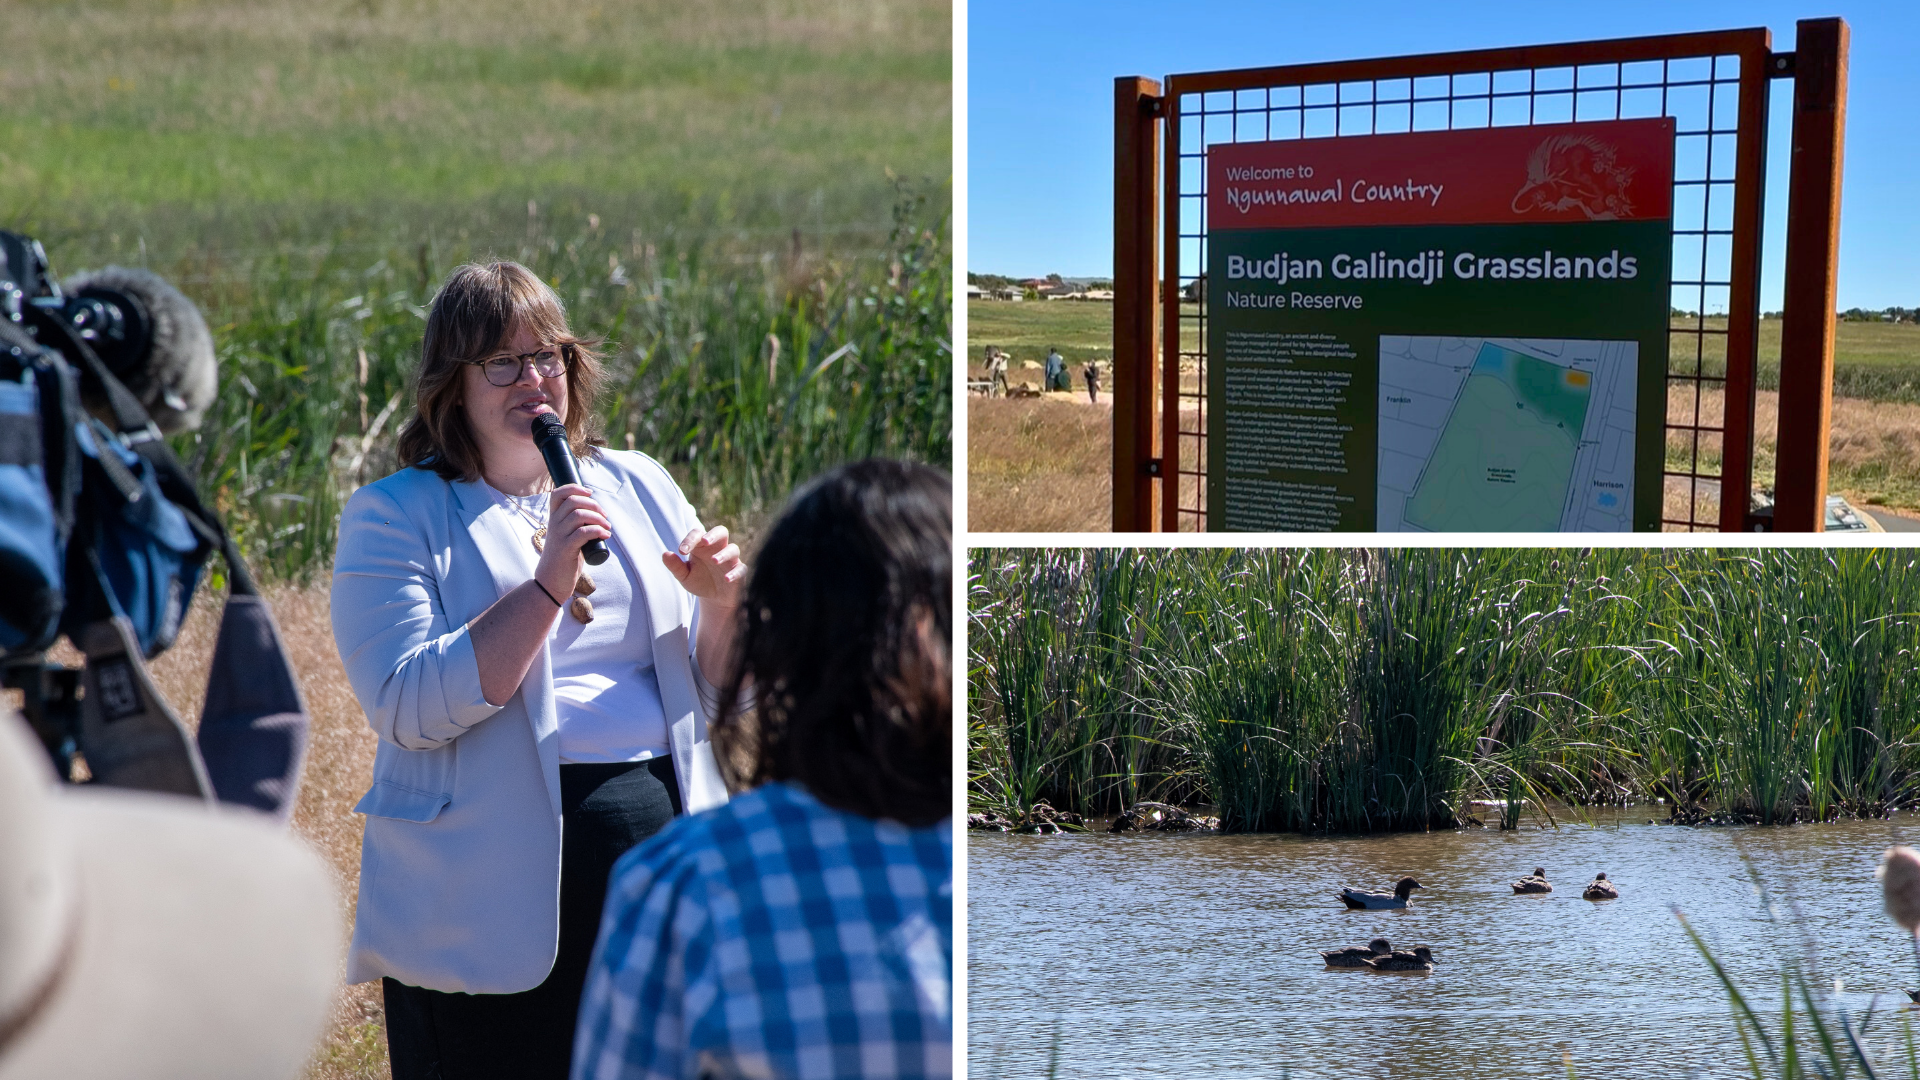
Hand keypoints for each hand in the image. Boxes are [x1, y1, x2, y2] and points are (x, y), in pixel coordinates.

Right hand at [534, 484, 610, 601]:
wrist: (551, 583)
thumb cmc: (564, 560)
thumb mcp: (568, 538)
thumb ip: (578, 526)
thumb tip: (599, 516)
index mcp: (554, 520)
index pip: (557, 494)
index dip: (574, 488)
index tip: (590, 493)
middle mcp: (554, 525)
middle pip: (573, 501)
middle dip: (593, 505)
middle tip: (604, 516)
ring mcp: (559, 536)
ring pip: (579, 515)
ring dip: (598, 518)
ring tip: (607, 527)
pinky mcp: (566, 549)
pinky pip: (583, 533)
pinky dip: (598, 531)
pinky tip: (605, 535)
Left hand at [662, 526, 745, 607]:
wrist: (714, 599)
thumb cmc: (699, 582)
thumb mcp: (684, 576)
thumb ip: (675, 566)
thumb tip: (665, 554)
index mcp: (702, 546)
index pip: (698, 534)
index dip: (690, 540)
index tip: (681, 551)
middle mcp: (718, 548)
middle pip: (721, 531)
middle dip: (713, 535)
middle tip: (705, 542)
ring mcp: (730, 559)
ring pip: (733, 549)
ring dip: (723, 554)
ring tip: (714, 561)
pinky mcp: (739, 571)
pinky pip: (741, 568)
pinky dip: (735, 572)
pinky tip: (726, 579)